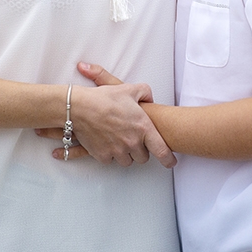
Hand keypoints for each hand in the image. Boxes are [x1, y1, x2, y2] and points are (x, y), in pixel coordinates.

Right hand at [35, 63, 175, 168]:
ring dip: (125, 154)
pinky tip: (105, 141)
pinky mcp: (103, 156)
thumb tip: (149, 99)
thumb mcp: (130, 89)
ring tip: (118, 140)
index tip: (171, 162)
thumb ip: (145, 92)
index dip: (168, 159)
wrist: (81, 107)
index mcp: (143, 128)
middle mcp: (132, 142)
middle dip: (140, 151)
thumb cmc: (105, 98)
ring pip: (127, 161)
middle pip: (143, 158)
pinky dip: (109, 153)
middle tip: (133, 140)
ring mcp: (117, 151)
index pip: (162, 150)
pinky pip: (110, 160)